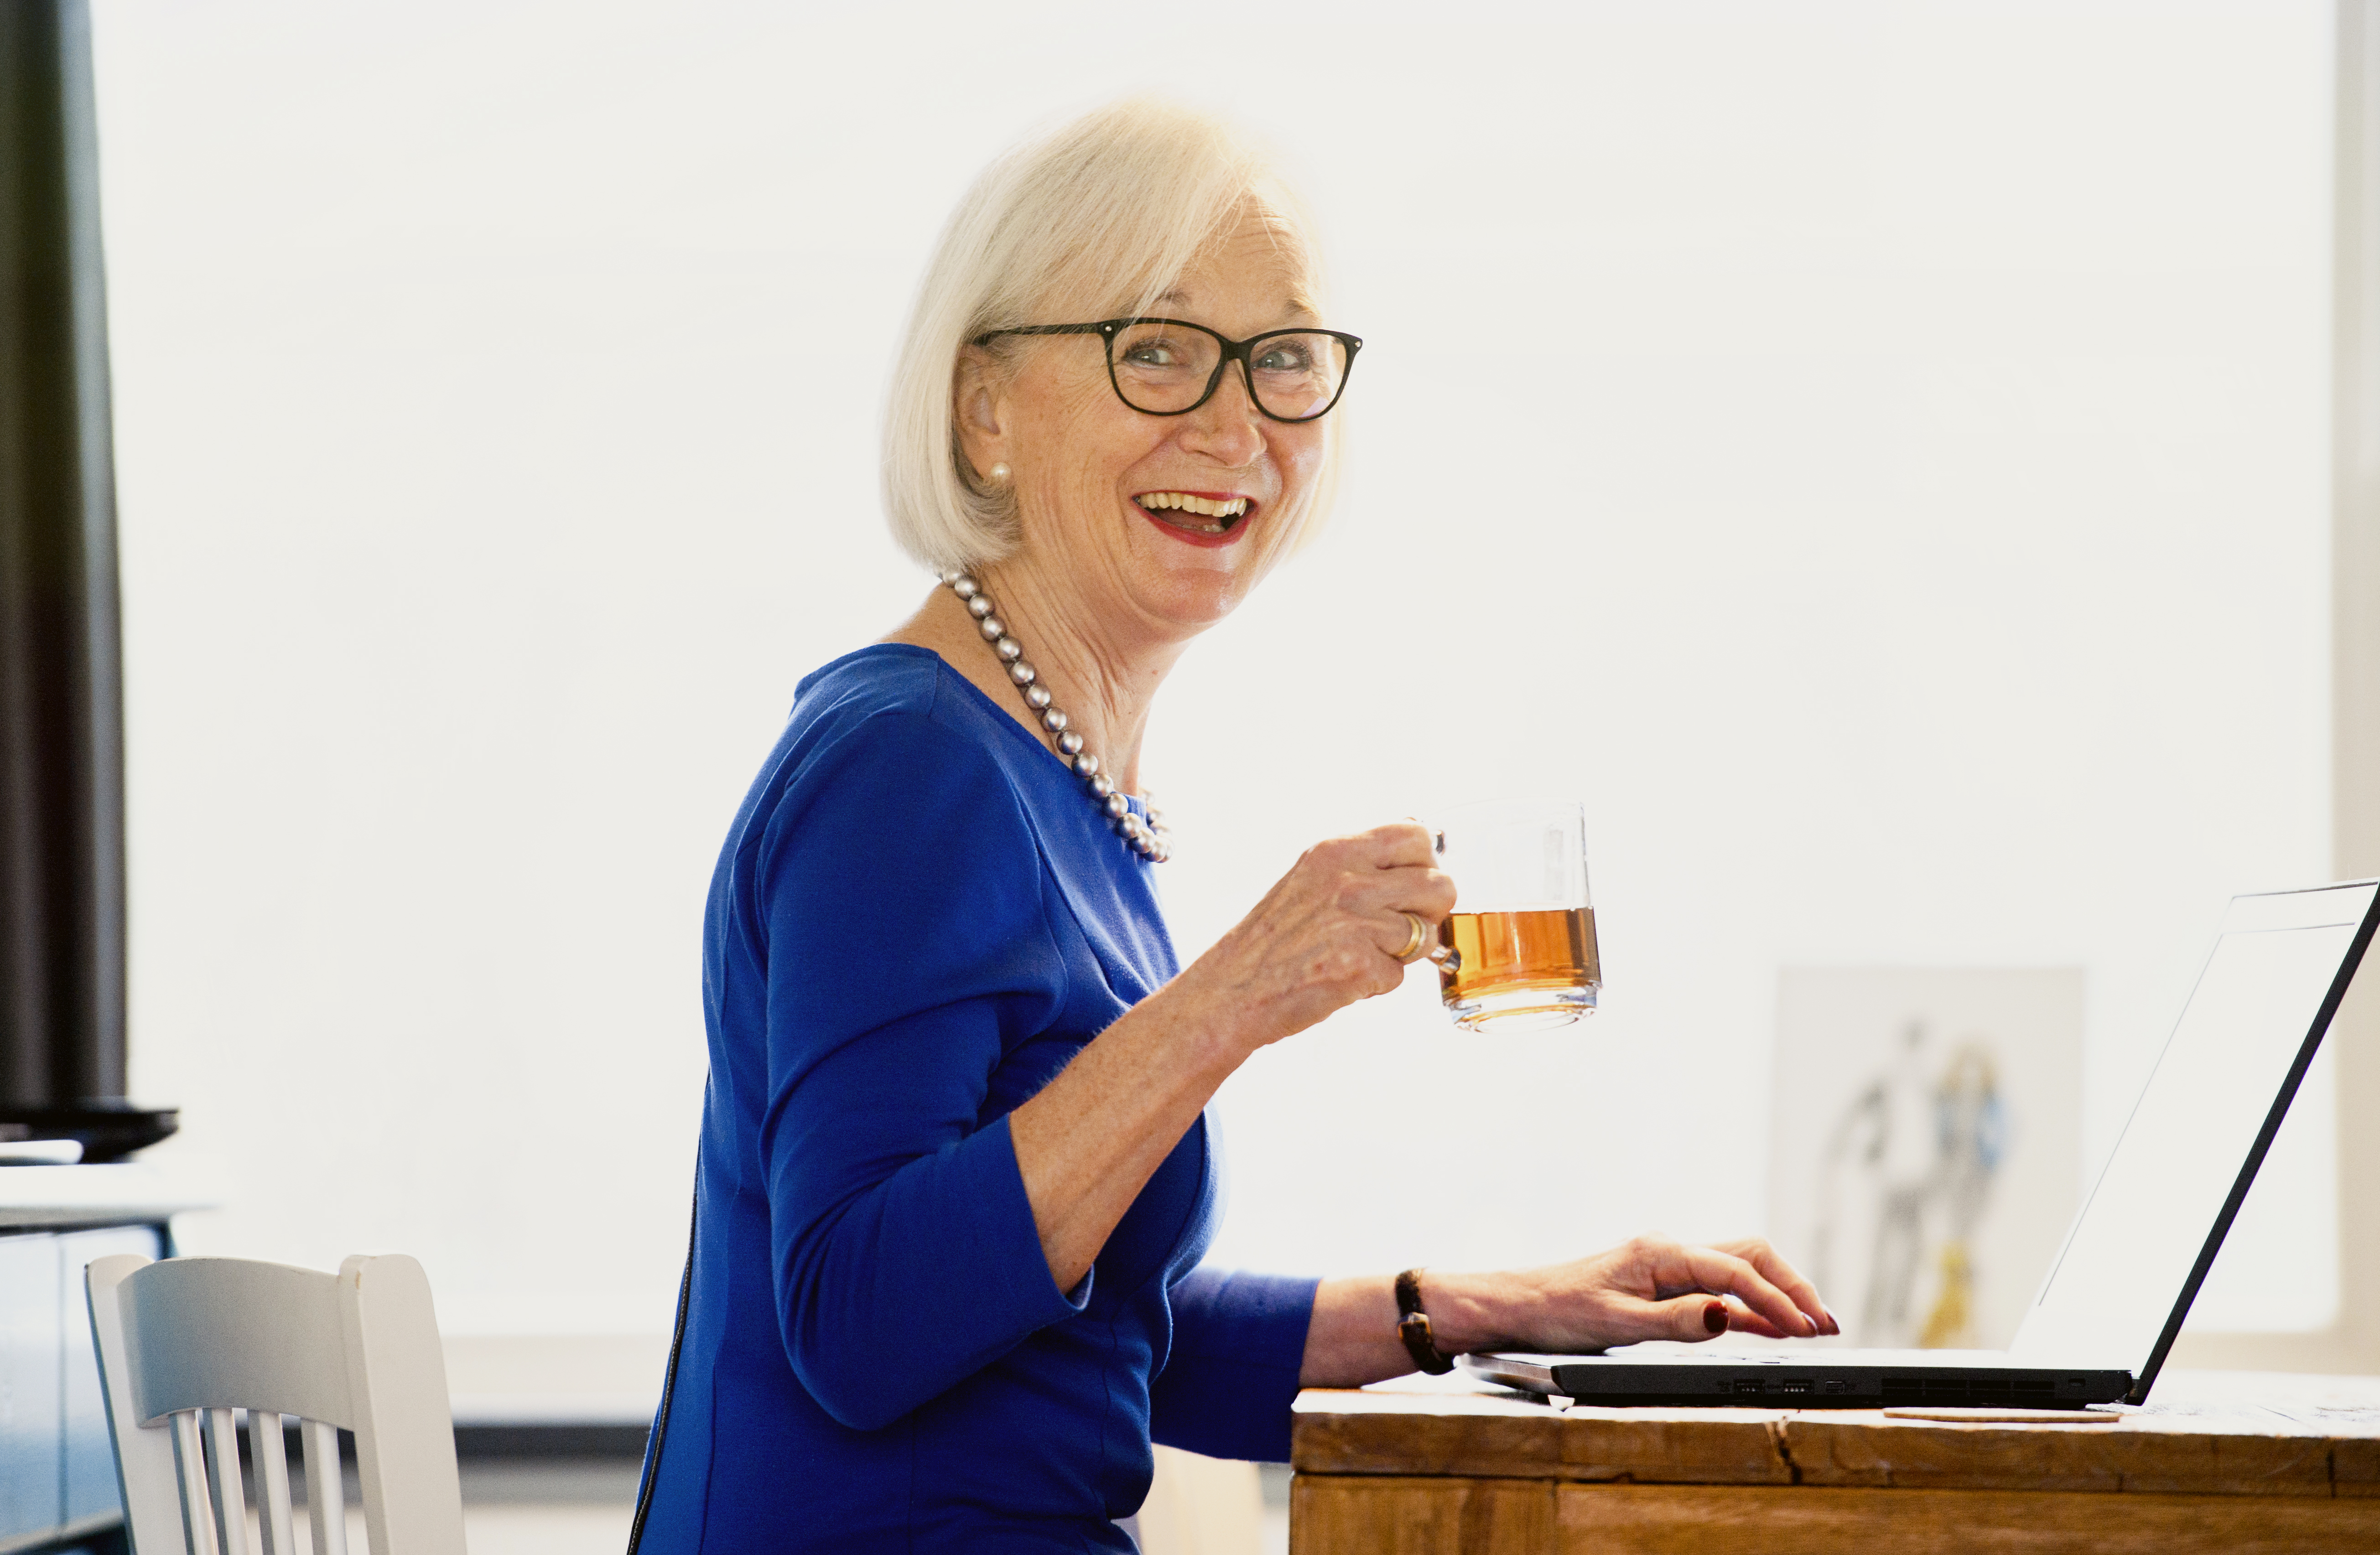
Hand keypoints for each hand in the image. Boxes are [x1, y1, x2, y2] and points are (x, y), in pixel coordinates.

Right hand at [1176, 821, 1455, 1052]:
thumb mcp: (1310, 879)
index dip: (1424, 865)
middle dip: (1429, 912)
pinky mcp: (1360, 966)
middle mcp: (1349, 880)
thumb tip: (1423, 856)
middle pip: (1441, 885)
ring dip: (1403, 952)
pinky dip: (1378, 983)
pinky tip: (1344, 977)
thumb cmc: (1271, 941)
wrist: (1231, 991)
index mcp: (1336, 851)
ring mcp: (1356, 923)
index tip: (1409, 885)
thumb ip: (1360, 866)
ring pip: (1428, 935)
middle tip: (1399, 928)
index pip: (1417, 836)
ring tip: (1362, 954)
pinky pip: (1400, 975)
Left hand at [1471, 1235, 1838, 1350]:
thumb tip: (1724, 1313)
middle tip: (1826, 1323)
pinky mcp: (1663, 1282)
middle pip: (1750, 1255)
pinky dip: (1750, 1304)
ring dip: (1777, 1290)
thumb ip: (1673, 1321)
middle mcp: (1669, 1250)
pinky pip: (1719, 1286)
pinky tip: (1770, 1325)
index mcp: (1661, 1253)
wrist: (1520, 1304)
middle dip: (1792, 1285)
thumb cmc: (1558, 1311)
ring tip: (1812, 1324)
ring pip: (1739, 1265)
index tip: (1807, 1330)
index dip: (1776, 1302)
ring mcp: (1668, 1264)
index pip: (1736, 1273)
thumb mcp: (1615, 1324)